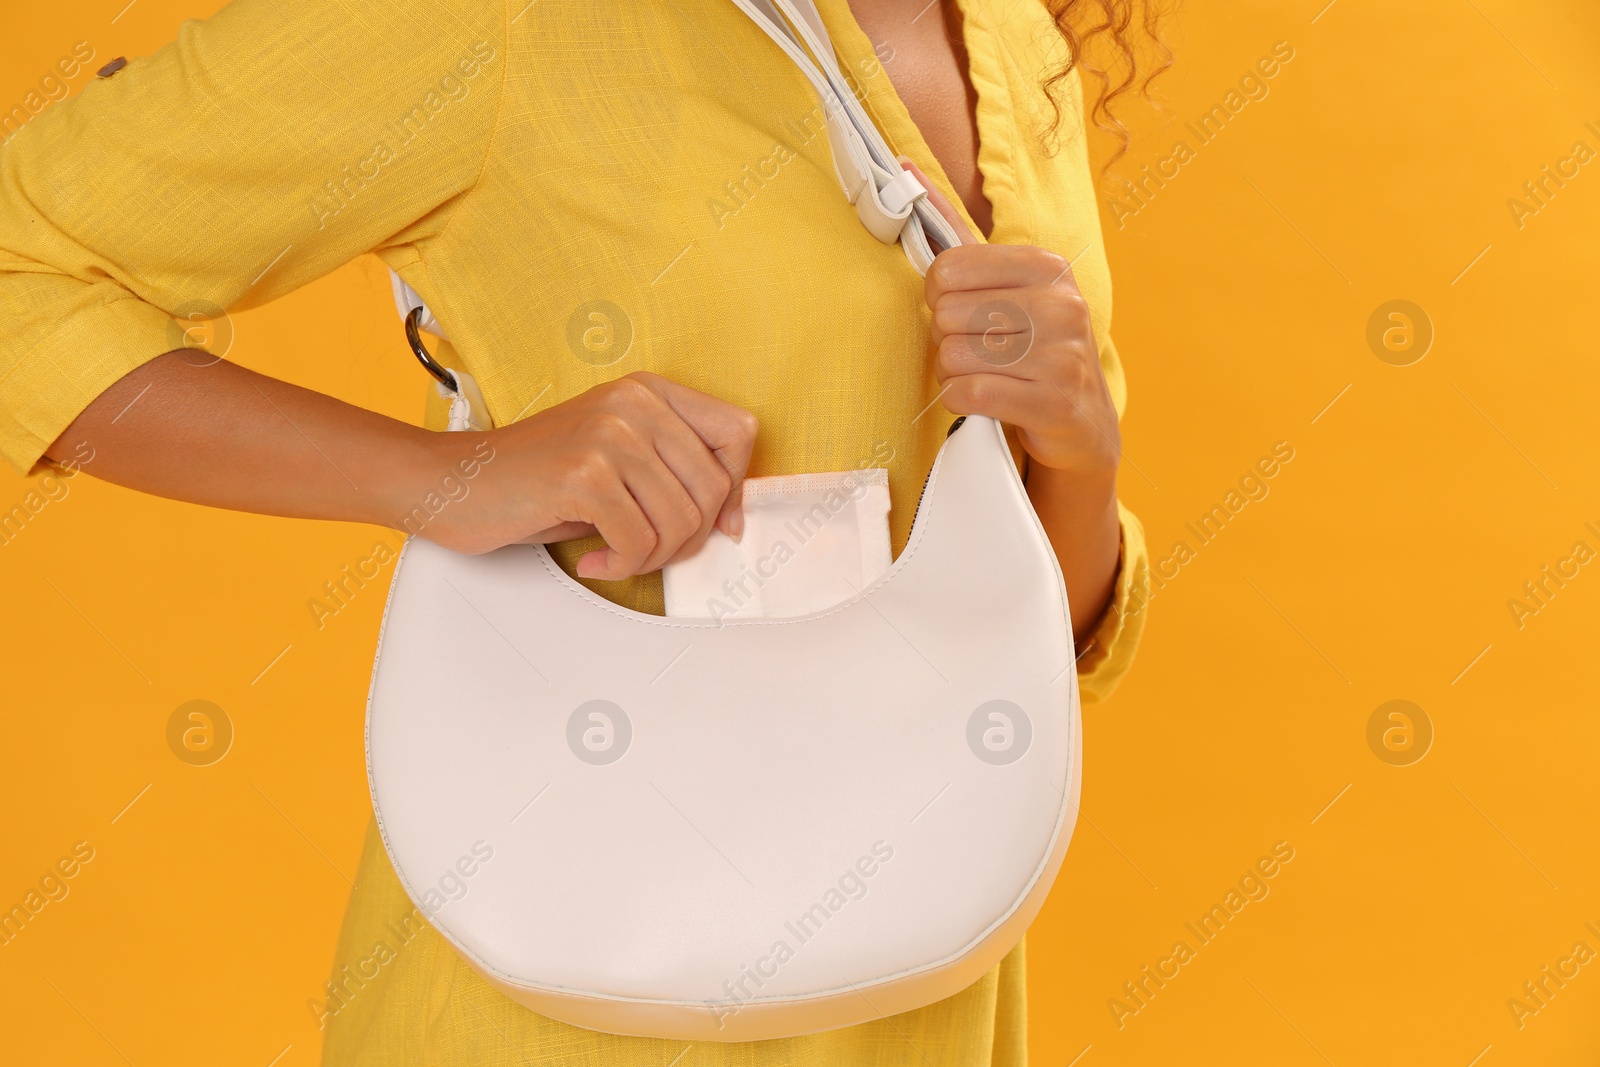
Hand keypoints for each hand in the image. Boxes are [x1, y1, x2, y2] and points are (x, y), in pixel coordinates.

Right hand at [414, 371, 756, 579]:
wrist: (454, 481)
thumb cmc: (534, 477)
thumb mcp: (615, 456)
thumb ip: (672, 470)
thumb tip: (731, 517)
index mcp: (647, 390)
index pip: (739, 431)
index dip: (735, 487)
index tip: (716, 522)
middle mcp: (633, 402)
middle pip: (714, 488)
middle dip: (687, 538)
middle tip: (646, 550)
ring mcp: (610, 434)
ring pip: (681, 521)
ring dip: (651, 557)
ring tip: (616, 554)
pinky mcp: (585, 474)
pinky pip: (640, 542)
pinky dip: (621, 566)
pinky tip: (593, 560)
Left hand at [908, 160, 1120, 481]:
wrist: (1083, 421)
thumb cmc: (1031, 348)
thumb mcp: (1006, 287)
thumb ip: (957, 235)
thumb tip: (905, 171)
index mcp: (1047, 267)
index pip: (948, 268)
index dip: (937, 297)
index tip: (959, 311)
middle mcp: (1061, 304)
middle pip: (947, 314)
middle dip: (946, 339)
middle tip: (974, 351)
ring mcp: (1062, 355)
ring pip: (954, 356)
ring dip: (952, 373)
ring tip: (982, 375)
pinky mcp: (1053, 402)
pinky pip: (968, 394)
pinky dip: (959, 401)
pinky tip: (979, 400)